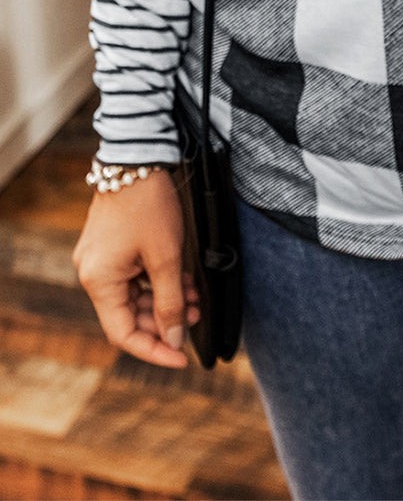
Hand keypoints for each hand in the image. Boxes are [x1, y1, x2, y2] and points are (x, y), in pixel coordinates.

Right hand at [72, 170, 200, 366]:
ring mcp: (101, 260)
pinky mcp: (111, 247)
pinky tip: (183, 280)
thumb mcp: (166, 257)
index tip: (181, 359)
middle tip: (195, 315)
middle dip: (165, 319)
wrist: (138, 158)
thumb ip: (170, 302)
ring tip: (195, 297)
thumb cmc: (149, 203)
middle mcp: (93, 273)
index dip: (154, 349)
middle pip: (129, 315)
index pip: (123, 334)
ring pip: (134, 295)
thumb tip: (174, 338)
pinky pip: (134, 276)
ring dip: (165, 299)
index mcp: (99, 281)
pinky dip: (158, 281)